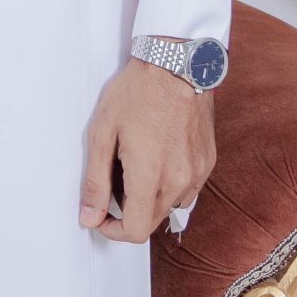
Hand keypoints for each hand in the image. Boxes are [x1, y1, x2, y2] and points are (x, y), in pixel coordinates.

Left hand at [78, 56, 215, 242]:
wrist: (176, 66)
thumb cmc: (135, 94)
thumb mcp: (102, 133)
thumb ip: (95, 181)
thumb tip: (88, 217)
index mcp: (150, 176)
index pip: (134, 231)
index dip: (112, 230)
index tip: (99, 214)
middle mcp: (180, 181)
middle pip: (151, 222)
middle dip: (127, 214)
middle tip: (111, 185)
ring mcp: (198, 174)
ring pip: (170, 208)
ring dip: (149, 200)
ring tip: (134, 167)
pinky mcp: (208, 164)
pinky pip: (187, 191)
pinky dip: (168, 186)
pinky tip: (156, 159)